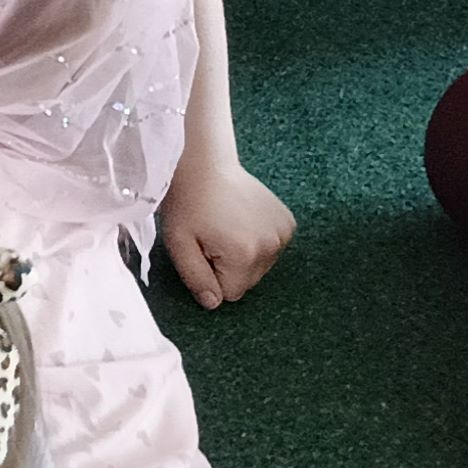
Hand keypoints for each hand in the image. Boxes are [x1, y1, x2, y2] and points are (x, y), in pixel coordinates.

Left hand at [161, 154, 293, 307]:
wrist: (205, 164)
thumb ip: (196, 277)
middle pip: (248, 281)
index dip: (211, 275)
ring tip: (224, 225)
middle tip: (211, 236)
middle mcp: (272, 246)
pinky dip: (256, 240)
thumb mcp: (179, 243)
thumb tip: (214, 304)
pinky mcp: (288, 222)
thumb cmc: (186, 202)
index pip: (231, 293)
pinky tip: (241, 219)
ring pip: (260, 266)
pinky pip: (270, 248)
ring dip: (242, 254)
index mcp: (246, 255)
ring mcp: (284, 233)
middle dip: (228, 266)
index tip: (202, 249)